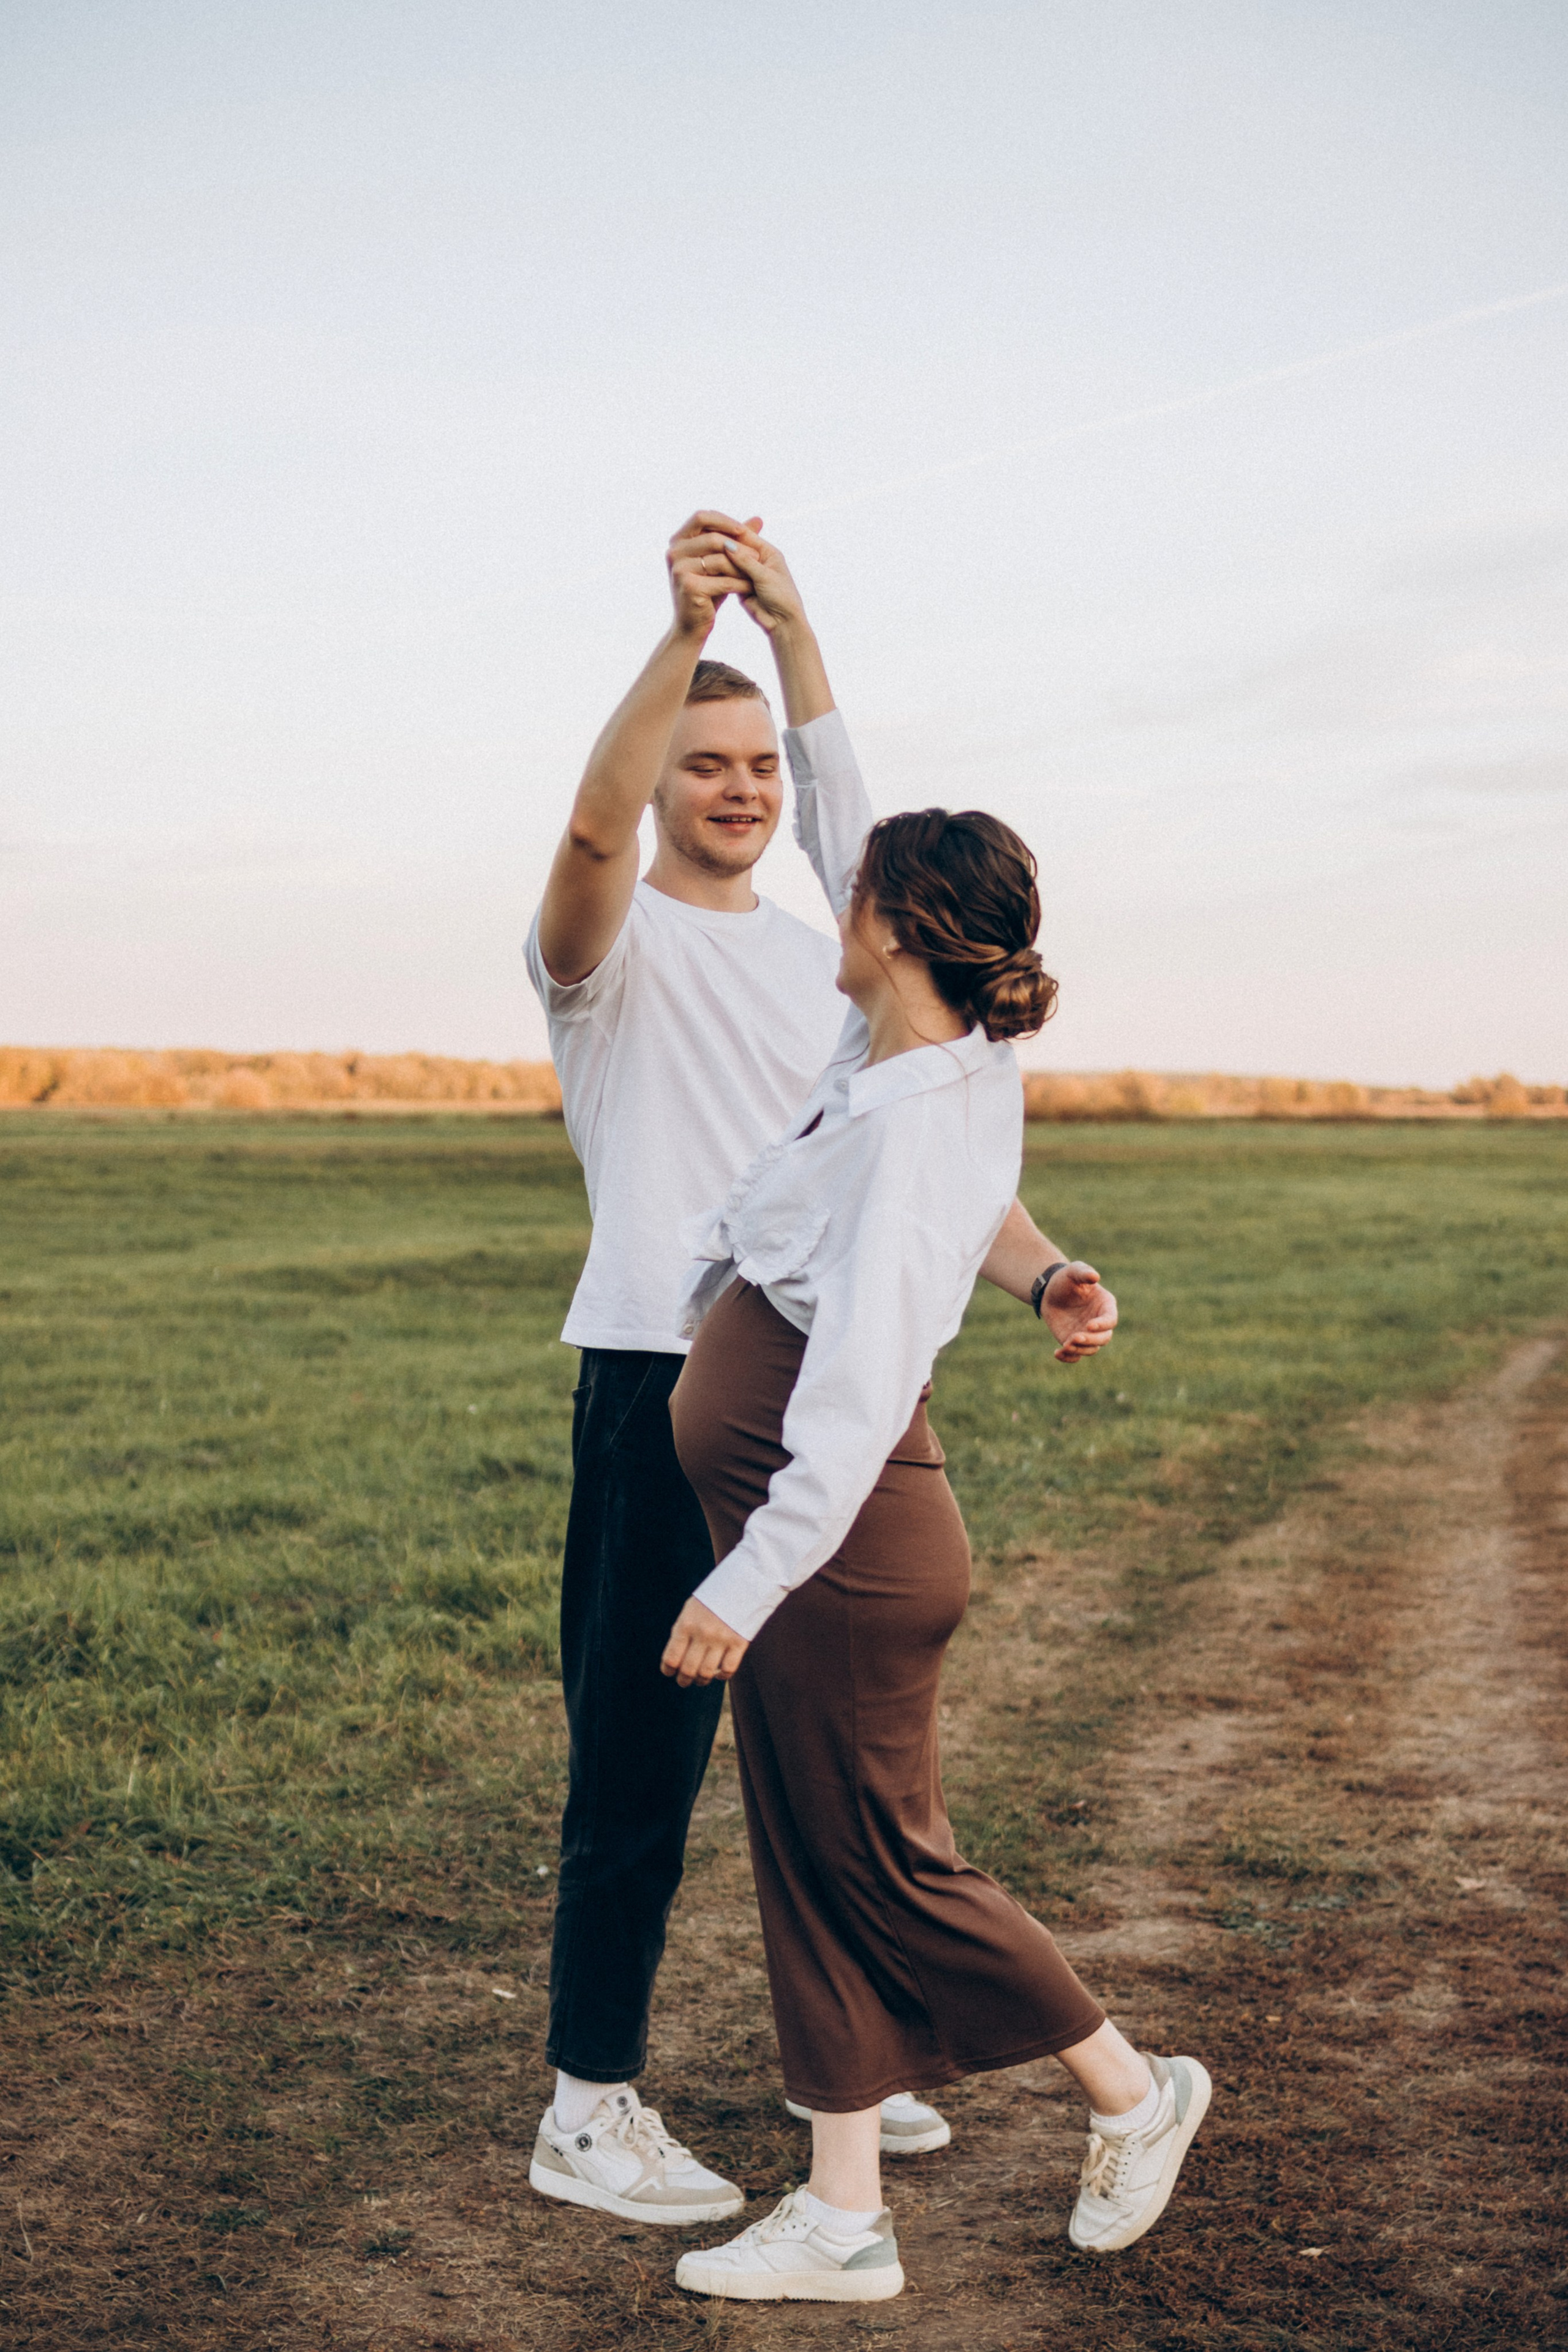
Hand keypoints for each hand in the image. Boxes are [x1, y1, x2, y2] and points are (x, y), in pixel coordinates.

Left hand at [660, 1596, 748, 1687]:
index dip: (668, 1670)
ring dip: (701, 1681)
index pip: (671, 1658)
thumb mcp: (690, 1610)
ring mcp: (721, 1639)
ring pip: (707, 1673)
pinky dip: (722, 1676)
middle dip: (683, 1680)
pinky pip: (728, 1669)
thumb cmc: (712, 1598)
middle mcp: (702, 1633)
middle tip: (684, 1681)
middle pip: (688, 1669)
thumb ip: (682, 1632)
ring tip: (700, 1680)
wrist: (741, 1582)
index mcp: (686, 1624)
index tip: (669, 1672)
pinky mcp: (739, 1642)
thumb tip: (675, 1659)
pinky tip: (719, 1673)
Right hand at [666, 510, 758, 640]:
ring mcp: (679, 569)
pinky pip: (722, 581)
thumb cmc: (709, 591)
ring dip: (742, 567)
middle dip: (738, 547)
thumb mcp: (723, 562)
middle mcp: (674, 552)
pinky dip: (739, 584)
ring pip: (719, 559)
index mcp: (678, 541)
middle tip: (757, 557)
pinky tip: (750, 588)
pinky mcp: (689, 587)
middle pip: (712, 538)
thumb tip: (759, 519)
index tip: (743, 530)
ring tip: (756, 574)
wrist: (693, 626)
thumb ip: (738, 540)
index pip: (701, 517)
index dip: (723, 521)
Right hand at [718, 525, 809, 635]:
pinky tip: (712, 573)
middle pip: (736, 547)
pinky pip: (727, 576)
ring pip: (730, 561)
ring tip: (710, 561)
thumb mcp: (764, 576)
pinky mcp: (739, 586)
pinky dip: (722, 575)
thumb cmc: (782, 598)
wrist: (783, 623)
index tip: (715, 530)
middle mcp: (756, 559)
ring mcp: (746, 573)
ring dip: (723, 562)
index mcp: (767, 552)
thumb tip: (726, 544)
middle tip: (710, 547)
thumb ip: (746, 560)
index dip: (731, 532)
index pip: (746, 535)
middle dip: (725, 547)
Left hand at [1042, 1262, 1117, 1364]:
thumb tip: (1095, 1276)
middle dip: (1091, 1340)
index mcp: (1105, 1306)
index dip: (1102, 1325)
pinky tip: (1057, 1353)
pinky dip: (1068, 1358)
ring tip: (1065, 1345)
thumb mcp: (1073, 1271)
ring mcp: (1087, 1334)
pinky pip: (1076, 1356)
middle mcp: (1099, 1323)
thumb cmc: (1065, 1279)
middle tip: (1074, 1337)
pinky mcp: (1074, 1341)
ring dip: (1080, 1349)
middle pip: (1104, 1338)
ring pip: (1091, 1349)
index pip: (1110, 1319)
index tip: (1089, 1325)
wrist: (1049, 1291)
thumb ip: (1084, 1272)